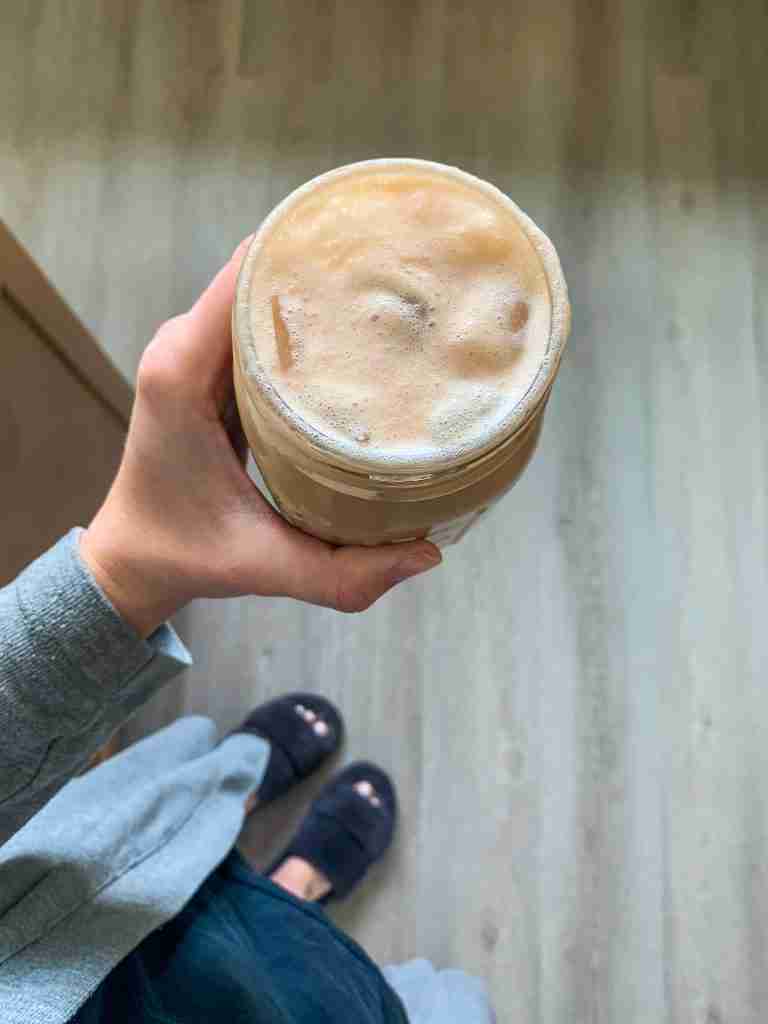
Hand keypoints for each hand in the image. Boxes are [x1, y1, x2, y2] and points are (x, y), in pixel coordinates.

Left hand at [80, 239, 440, 637]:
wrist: (133, 558)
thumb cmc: (186, 555)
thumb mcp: (266, 566)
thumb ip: (344, 573)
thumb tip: (428, 554)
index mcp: (181, 374)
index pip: (244, 276)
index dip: (304, 249)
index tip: (369, 244)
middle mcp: (180, 349)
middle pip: (256, 273)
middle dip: (321, 265)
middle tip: (395, 273)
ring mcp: (190, 352)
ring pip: (256, 293)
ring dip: (311, 288)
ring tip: (381, 292)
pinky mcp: (204, 367)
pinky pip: (252, 321)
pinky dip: (297, 318)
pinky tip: (347, 329)